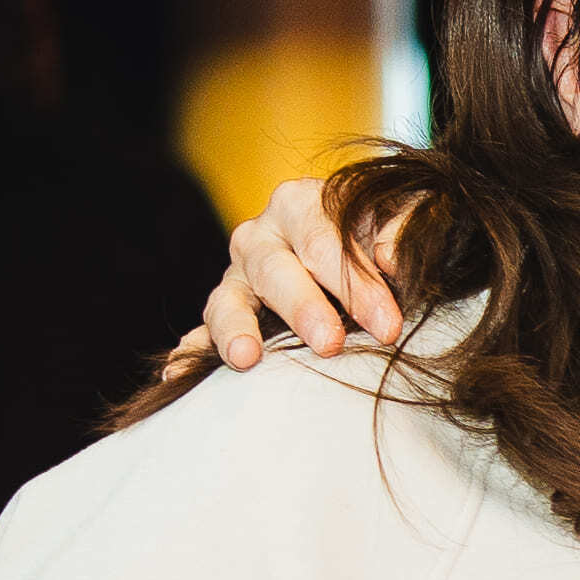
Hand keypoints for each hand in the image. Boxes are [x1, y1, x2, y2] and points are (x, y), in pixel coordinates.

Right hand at [197, 177, 404, 369]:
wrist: (355, 247)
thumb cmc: (377, 234)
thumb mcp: (396, 218)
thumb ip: (402, 227)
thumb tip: (393, 257)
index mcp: (300, 203)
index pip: (324, 241)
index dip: (356, 283)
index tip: (387, 326)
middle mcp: (260, 236)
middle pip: (275, 269)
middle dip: (303, 307)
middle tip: (330, 343)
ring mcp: (237, 276)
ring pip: (227, 299)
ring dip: (234, 328)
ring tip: (246, 358)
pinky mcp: (225, 312)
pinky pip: (200, 332)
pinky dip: (191, 352)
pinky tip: (177, 376)